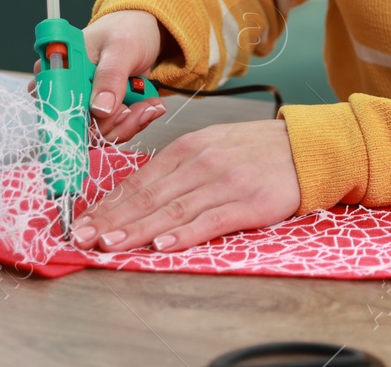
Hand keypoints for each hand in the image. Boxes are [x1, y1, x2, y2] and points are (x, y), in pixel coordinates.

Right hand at [26, 9, 169, 142]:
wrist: (144, 30)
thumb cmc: (127, 30)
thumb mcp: (122, 47)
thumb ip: (111, 76)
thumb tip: (100, 108)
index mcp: (59, 69)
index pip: (59, 108)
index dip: (85, 120)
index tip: (113, 112)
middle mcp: (68, 90)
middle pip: (80, 128)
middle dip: (115, 123)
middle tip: (140, 108)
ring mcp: (86, 103)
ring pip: (101, 133)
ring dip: (130, 122)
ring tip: (149, 104)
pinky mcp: (103, 112)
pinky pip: (115, 128)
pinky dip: (135, 120)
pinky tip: (148, 106)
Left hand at [69, 119, 300, 251]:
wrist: (307, 147)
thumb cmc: (256, 150)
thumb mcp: (213, 144)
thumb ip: (178, 167)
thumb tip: (137, 193)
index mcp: (190, 147)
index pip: (140, 179)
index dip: (109, 202)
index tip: (83, 221)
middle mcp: (203, 163)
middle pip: (150, 194)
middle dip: (113, 218)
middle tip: (85, 237)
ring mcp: (226, 183)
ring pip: (174, 209)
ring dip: (139, 229)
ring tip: (112, 245)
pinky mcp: (250, 203)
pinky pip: (211, 220)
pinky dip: (185, 234)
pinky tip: (164, 245)